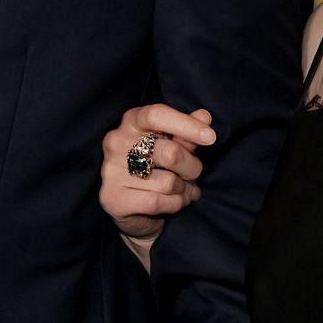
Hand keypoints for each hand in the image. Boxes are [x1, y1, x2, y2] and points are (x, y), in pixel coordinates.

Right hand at [98, 104, 214, 244]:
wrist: (133, 208)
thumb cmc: (156, 167)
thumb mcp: (173, 145)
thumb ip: (186, 132)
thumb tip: (205, 116)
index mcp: (131, 121)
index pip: (157, 114)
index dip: (187, 125)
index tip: (210, 137)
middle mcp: (116, 142)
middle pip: (170, 153)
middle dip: (192, 168)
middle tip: (193, 174)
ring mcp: (111, 170)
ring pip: (168, 182)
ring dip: (184, 190)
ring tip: (183, 190)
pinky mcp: (113, 198)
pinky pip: (157, 202)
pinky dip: (174, 204)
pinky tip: (174, 202)